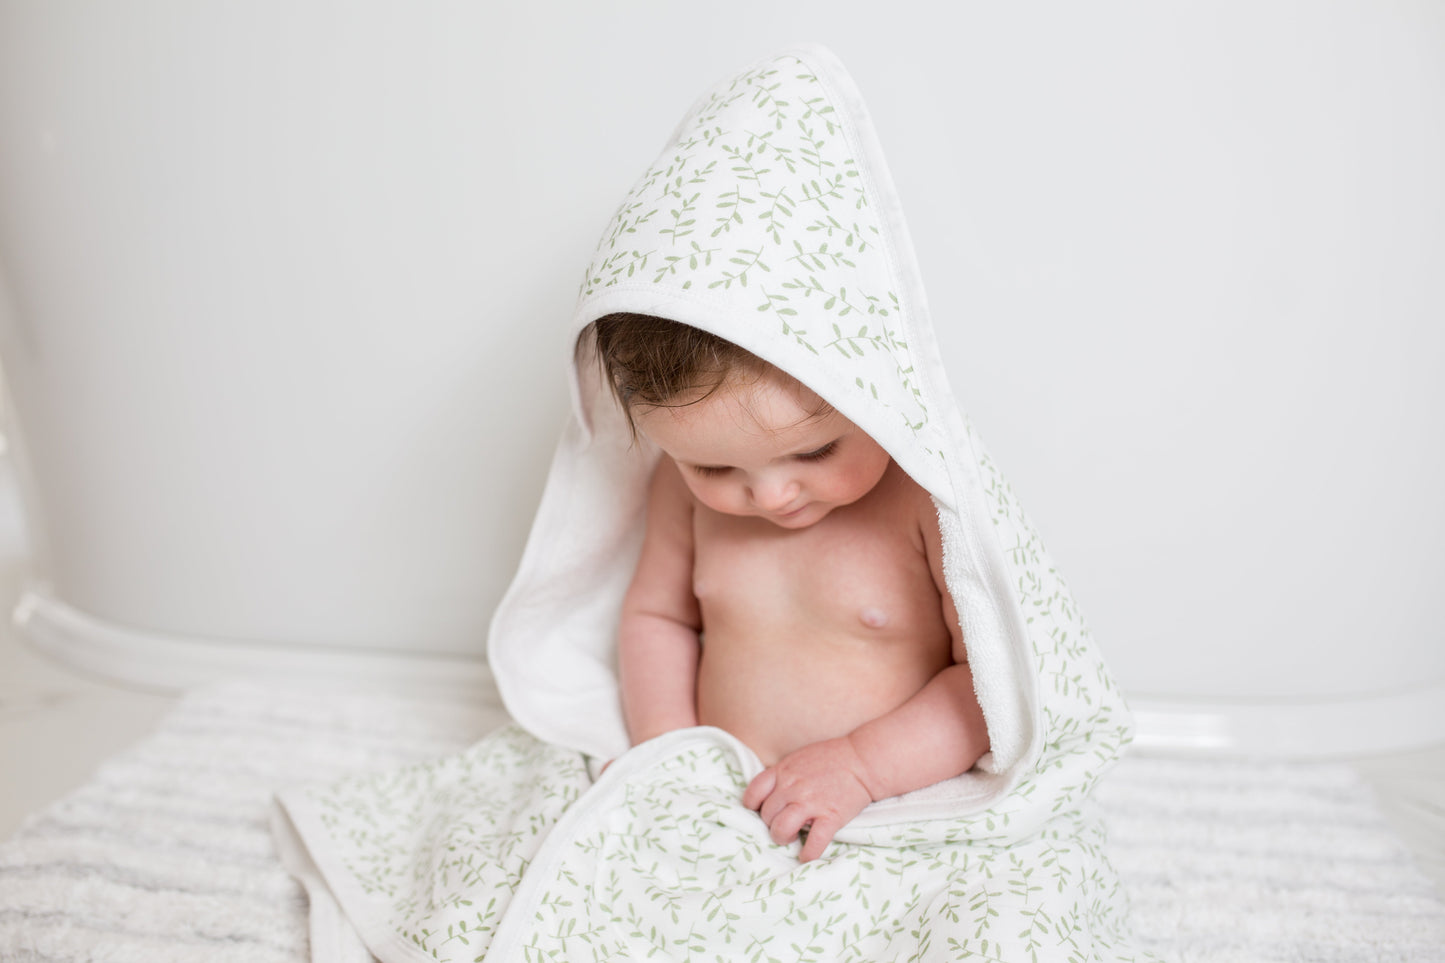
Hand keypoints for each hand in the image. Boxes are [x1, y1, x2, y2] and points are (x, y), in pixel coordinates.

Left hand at [741, 737, 874, 862]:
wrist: (863, 759)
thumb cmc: (832, 758)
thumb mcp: (799, 758)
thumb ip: (784, 774)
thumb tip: (772, 793)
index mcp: (783, 771)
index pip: (753, 793)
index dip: (753, 806)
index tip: (761, 811)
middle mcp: (792, 787)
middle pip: (767, 815)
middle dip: (772, 824)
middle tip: (784, 825)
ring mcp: (811, 802)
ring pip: (781, 829)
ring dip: (783, 838)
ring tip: (792, 838)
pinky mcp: (830, 816)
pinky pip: (813, 843)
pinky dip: (808, 854)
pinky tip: (807, 856)